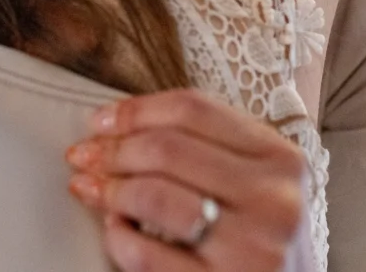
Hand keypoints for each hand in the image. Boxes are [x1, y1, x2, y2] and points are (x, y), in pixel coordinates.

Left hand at [66, 89, 309, 271]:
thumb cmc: (262, 242)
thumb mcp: (257, 186)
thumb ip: (208, 150)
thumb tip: (116, 124)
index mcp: (282, 160)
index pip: (193, 110)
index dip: (135, 110)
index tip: (99, 121)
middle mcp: (275, 200)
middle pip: (168, 148)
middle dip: (113, 150)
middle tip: (83, 157)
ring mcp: (253, 249)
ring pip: (155, 195)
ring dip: (111, 190)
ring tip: (92, 191)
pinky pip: (147, 254)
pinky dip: (119, 238)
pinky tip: (116, 232)